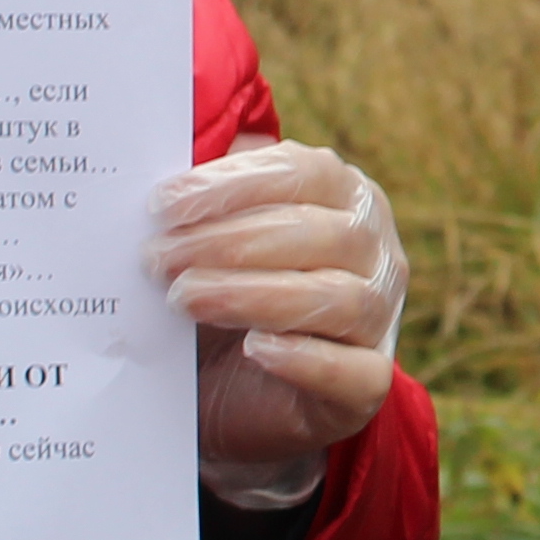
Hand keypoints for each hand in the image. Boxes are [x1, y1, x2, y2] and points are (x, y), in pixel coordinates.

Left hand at [151, 135, 404, 507]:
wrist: (231, 388)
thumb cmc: (222, 290)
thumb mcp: (207, 234)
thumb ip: (204, 195)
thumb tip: (170, 150)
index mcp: (343, 195)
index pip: (303, 172)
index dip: (233, 184)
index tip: (162, 204)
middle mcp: (374, 249)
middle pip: (321, 234)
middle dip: (230, 243)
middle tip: (158, 259)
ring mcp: (380, 318)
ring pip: (340, 298)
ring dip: (255, 295)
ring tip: (184, 299)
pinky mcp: (368, 385)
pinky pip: (357, 372)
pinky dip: (308, 359)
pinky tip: (257, 349)